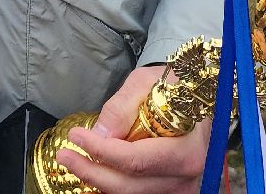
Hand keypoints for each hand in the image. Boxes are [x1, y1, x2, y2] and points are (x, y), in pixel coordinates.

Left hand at [55, 66, 209, 193]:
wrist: (200, 102)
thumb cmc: (176, 89)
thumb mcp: (149, 81)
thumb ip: (123, 105)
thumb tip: (101, 133)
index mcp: (185, 151)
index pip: (135, 160)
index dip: (101, 150)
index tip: (76, 136)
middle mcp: (184, 178)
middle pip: (129, 185)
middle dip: (91, 172)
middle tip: (65, 155)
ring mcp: (178, 188)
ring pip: (129, 192)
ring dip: (98, 179)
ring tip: (75, 161)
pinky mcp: (169, 190)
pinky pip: (135, 191)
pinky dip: (112, 182)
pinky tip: (95, 168)